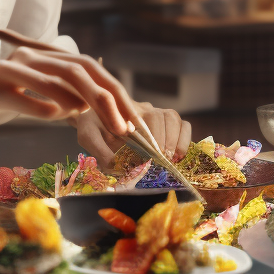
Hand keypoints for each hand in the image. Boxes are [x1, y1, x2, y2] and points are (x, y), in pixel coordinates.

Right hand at [0, 47, 136, 136]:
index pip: (89, 67)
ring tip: (93, 125)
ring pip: (52, 79)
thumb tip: (96, 107)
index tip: (133, 121)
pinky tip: (55, 118)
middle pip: (76, 70)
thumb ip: (67, 98)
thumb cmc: (4, 104)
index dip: (114, 92)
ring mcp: (9, 69)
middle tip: (122, 128)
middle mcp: (29, 56)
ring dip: (77, 103)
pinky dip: (42, 108)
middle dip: (104, 99)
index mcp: (44, 56)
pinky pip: (22, 98)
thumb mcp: (40, 98)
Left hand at [75, 103, 192, 165]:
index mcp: (128, 108)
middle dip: (166, 139)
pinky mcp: (167, 126)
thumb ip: (97, 147)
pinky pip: (184, 126)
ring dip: (177, 140)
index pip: (147, 114)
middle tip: (162, 158)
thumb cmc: (93, 127)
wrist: (95, 121)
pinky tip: (178, 156)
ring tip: (170, 158)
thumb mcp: (88, 134)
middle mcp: (145, 109)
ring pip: (176, 120)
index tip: (151, 153)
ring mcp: (158, 116)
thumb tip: (115, 165)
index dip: (154, 134)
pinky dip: (185, 140)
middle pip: (166, 116)